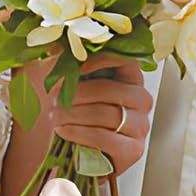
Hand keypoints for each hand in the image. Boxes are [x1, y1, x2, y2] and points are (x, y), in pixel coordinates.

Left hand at [47, 55, 152, 175]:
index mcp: (131, 78)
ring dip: (74, 114)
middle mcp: (141, 100)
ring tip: (54, 115)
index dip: (96, 61)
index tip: (70, 68)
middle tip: (54, 98)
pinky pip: (105, 137)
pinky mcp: (133, 150)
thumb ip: (69, 62)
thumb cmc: (78, 114)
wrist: (79, 152)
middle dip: (77, 94)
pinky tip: (63, 130)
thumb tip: (57, 43)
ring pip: (106, 113)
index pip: (122, 59)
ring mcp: (141, 125)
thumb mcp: (73, 85)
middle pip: (110, 90)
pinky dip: (79, 132)